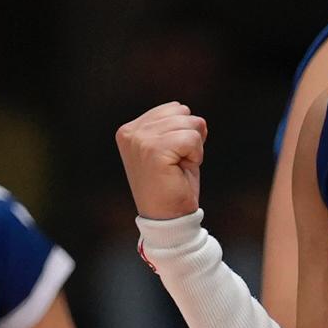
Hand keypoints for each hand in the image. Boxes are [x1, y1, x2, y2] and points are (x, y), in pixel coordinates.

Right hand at [115, 103, 207, 223]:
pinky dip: (195, 156)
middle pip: (183, 112)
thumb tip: (197, 119)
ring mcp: (140, 140)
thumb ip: (175, 126)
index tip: (171, 157)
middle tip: (176, 165)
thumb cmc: (172, 186)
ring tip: (178, 168)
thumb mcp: (171, 148)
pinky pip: (193, 139)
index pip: (174, 108)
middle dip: (190, 138)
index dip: (183, 132)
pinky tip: (181, 170)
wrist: (168, 219)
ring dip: (193, 148)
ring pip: (191, 124)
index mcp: (130, 130)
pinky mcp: (153, 150)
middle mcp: (131, 132)